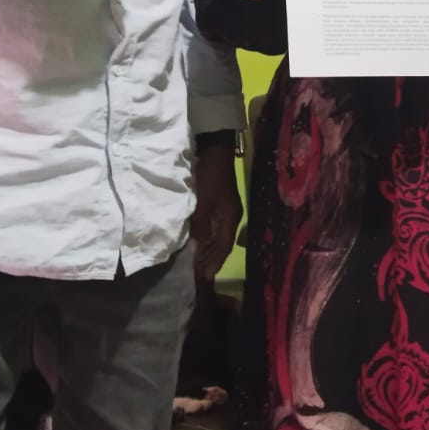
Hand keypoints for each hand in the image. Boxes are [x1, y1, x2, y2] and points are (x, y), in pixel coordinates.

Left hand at [189, 146, 242, 279]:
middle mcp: (231, 218)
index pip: (223, 247)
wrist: (215, 152)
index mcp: (230, 219)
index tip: (204, 276)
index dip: (214, 262)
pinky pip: (214, 228)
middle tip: (200, 274)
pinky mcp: (220, 205)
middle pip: (223, 244)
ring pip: (218, 236)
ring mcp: (227, 211)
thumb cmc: (209, 178)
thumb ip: (200, 226)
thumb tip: (197, 247)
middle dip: (212, 259)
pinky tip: (199, 242)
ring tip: (198, 263)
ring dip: (209, 249)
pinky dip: (208, 238)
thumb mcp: (202, 203)